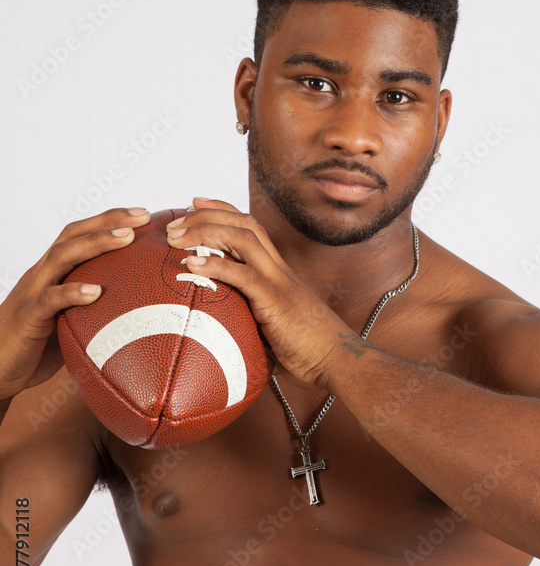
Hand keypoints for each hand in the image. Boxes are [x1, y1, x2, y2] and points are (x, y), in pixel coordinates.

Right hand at [0, 207, 150, 400]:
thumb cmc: (36, 346)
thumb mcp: (69, 320)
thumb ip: (95, 309)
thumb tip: (140, 312)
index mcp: (52, 272)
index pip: (79, 234)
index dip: (108, 220)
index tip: (142, 213)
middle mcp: (42, 274)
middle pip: (73, 235)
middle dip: (108, 221)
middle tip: (141, 215)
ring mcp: (32, 292)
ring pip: (62, 256)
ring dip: (96, 244)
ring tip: (126, 238)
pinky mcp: (28, 317)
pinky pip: (49, 300)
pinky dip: (72, 292)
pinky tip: (95, 292)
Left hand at [166, 198, 344, 388]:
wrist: (338, 361)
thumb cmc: (307, 352)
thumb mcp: (273, 328)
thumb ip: (250, 321)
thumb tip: (220, 337)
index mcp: (278, 271)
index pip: (251, 226)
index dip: (222, 209)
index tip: (194, 204)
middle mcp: (279, 269)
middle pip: (244, 223)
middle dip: (207, 214)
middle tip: (175, 220)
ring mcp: (279, 283)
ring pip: (243, 239)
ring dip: (206, 232)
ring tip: (176, 237)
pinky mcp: (276, 302)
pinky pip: (245, 276)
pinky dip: (216, 266)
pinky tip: (191, 264)